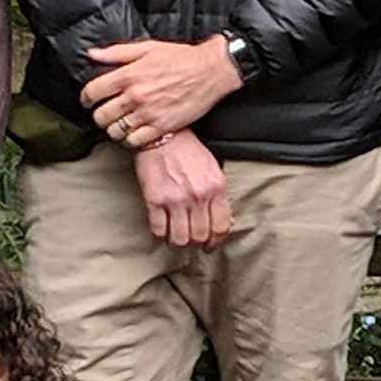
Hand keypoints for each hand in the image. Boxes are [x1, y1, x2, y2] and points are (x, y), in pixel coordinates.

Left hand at [83, 35, 244, 151]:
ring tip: (119, 123)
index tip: (88, 100)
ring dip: (114, 129)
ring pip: (115, 131)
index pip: (92, 92)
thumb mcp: (147, 48)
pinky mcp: (162, 126)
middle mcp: (135, 96)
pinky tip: (134, 131)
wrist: (210, 71)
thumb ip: (116, 52)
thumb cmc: (181, 58)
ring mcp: (148, 113)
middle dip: (99, 115)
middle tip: (105, 113)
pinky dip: (130, 139)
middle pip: (101, 116)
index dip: (86, 98)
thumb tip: (92, 54)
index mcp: (128, 75)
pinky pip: (135, 141)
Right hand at [132, 131, 232, 248]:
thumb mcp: (213, 169)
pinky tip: (162, 230)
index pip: (221, 227)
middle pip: (199, 236)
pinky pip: (158, 230)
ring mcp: (176, 198)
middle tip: (191, 241)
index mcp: (216, 187)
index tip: (209, 245)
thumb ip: (219, 196)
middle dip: (195, 244)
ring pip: (180, 239)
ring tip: (176, 237)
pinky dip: (160, 235)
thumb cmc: (188, 151)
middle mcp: (198, 195)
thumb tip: (225, 222)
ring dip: (177, 242)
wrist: (162, 136)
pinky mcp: (154, 199)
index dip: (215, 242)